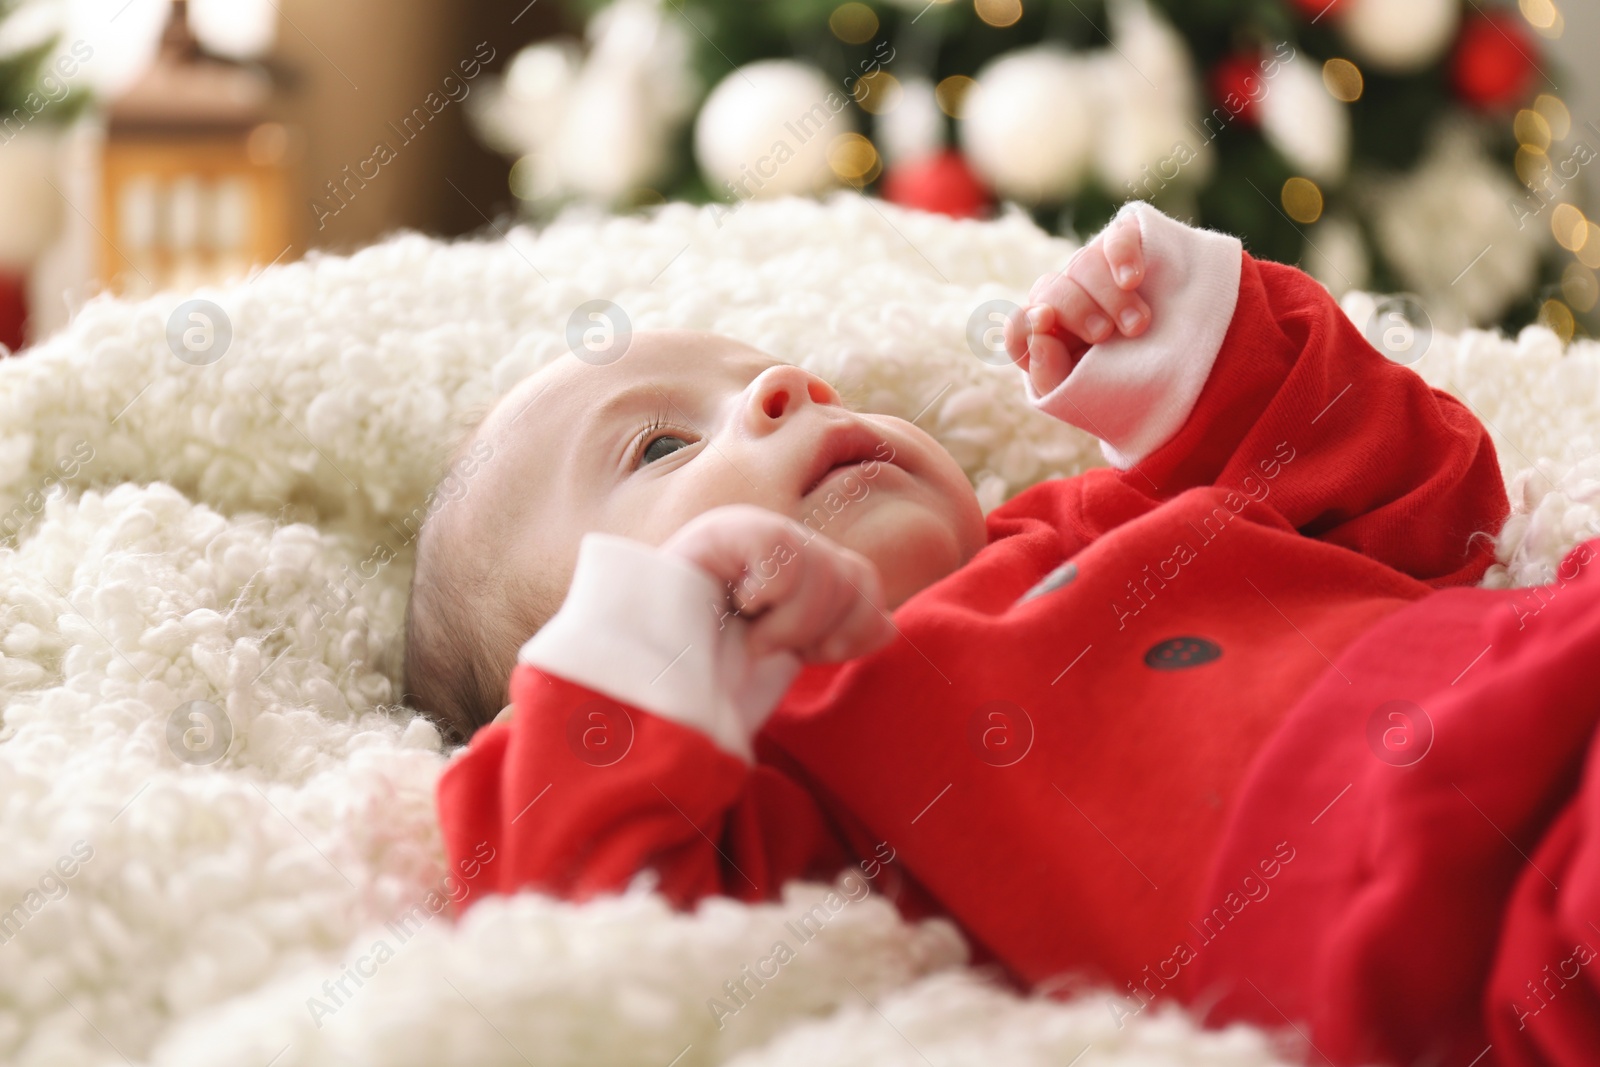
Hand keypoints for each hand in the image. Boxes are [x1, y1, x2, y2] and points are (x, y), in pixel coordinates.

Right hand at [659, 504, 896, 662]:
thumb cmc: (713, 675)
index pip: (861, 579)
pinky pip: (784, 552)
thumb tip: (887, 626)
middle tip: (766, 646)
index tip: (805, 655)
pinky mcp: (721, 531)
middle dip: (816, 629)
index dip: (848, 627)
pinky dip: (769, 593)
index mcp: (793, 565)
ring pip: (824, 567)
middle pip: (850, 574)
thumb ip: (840, 633)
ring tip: (749, 637)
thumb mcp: (790, 655)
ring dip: (789, 624)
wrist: (647, 686)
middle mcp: (774, 540)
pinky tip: (738, 606)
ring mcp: (746, 530)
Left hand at [1004, 211, 1149, 395]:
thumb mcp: (1092, 395)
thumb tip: (1037, 339)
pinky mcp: (1131, 246)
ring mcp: (1099, 270)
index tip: (1045, 322)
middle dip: (1075, 310)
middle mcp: (1070, 298)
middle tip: (1104, 335)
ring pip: (1084, 263)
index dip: (1025, 322)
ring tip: (1137, 325)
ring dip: (1107, 295)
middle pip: (1051, 288)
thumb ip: (1053, 375)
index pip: (1022, 325)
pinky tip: (1132, 278)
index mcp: (1053, 337)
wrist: (1195, 368)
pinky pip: (1117, 236)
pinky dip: (1121, 254)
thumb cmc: (1135, 384)